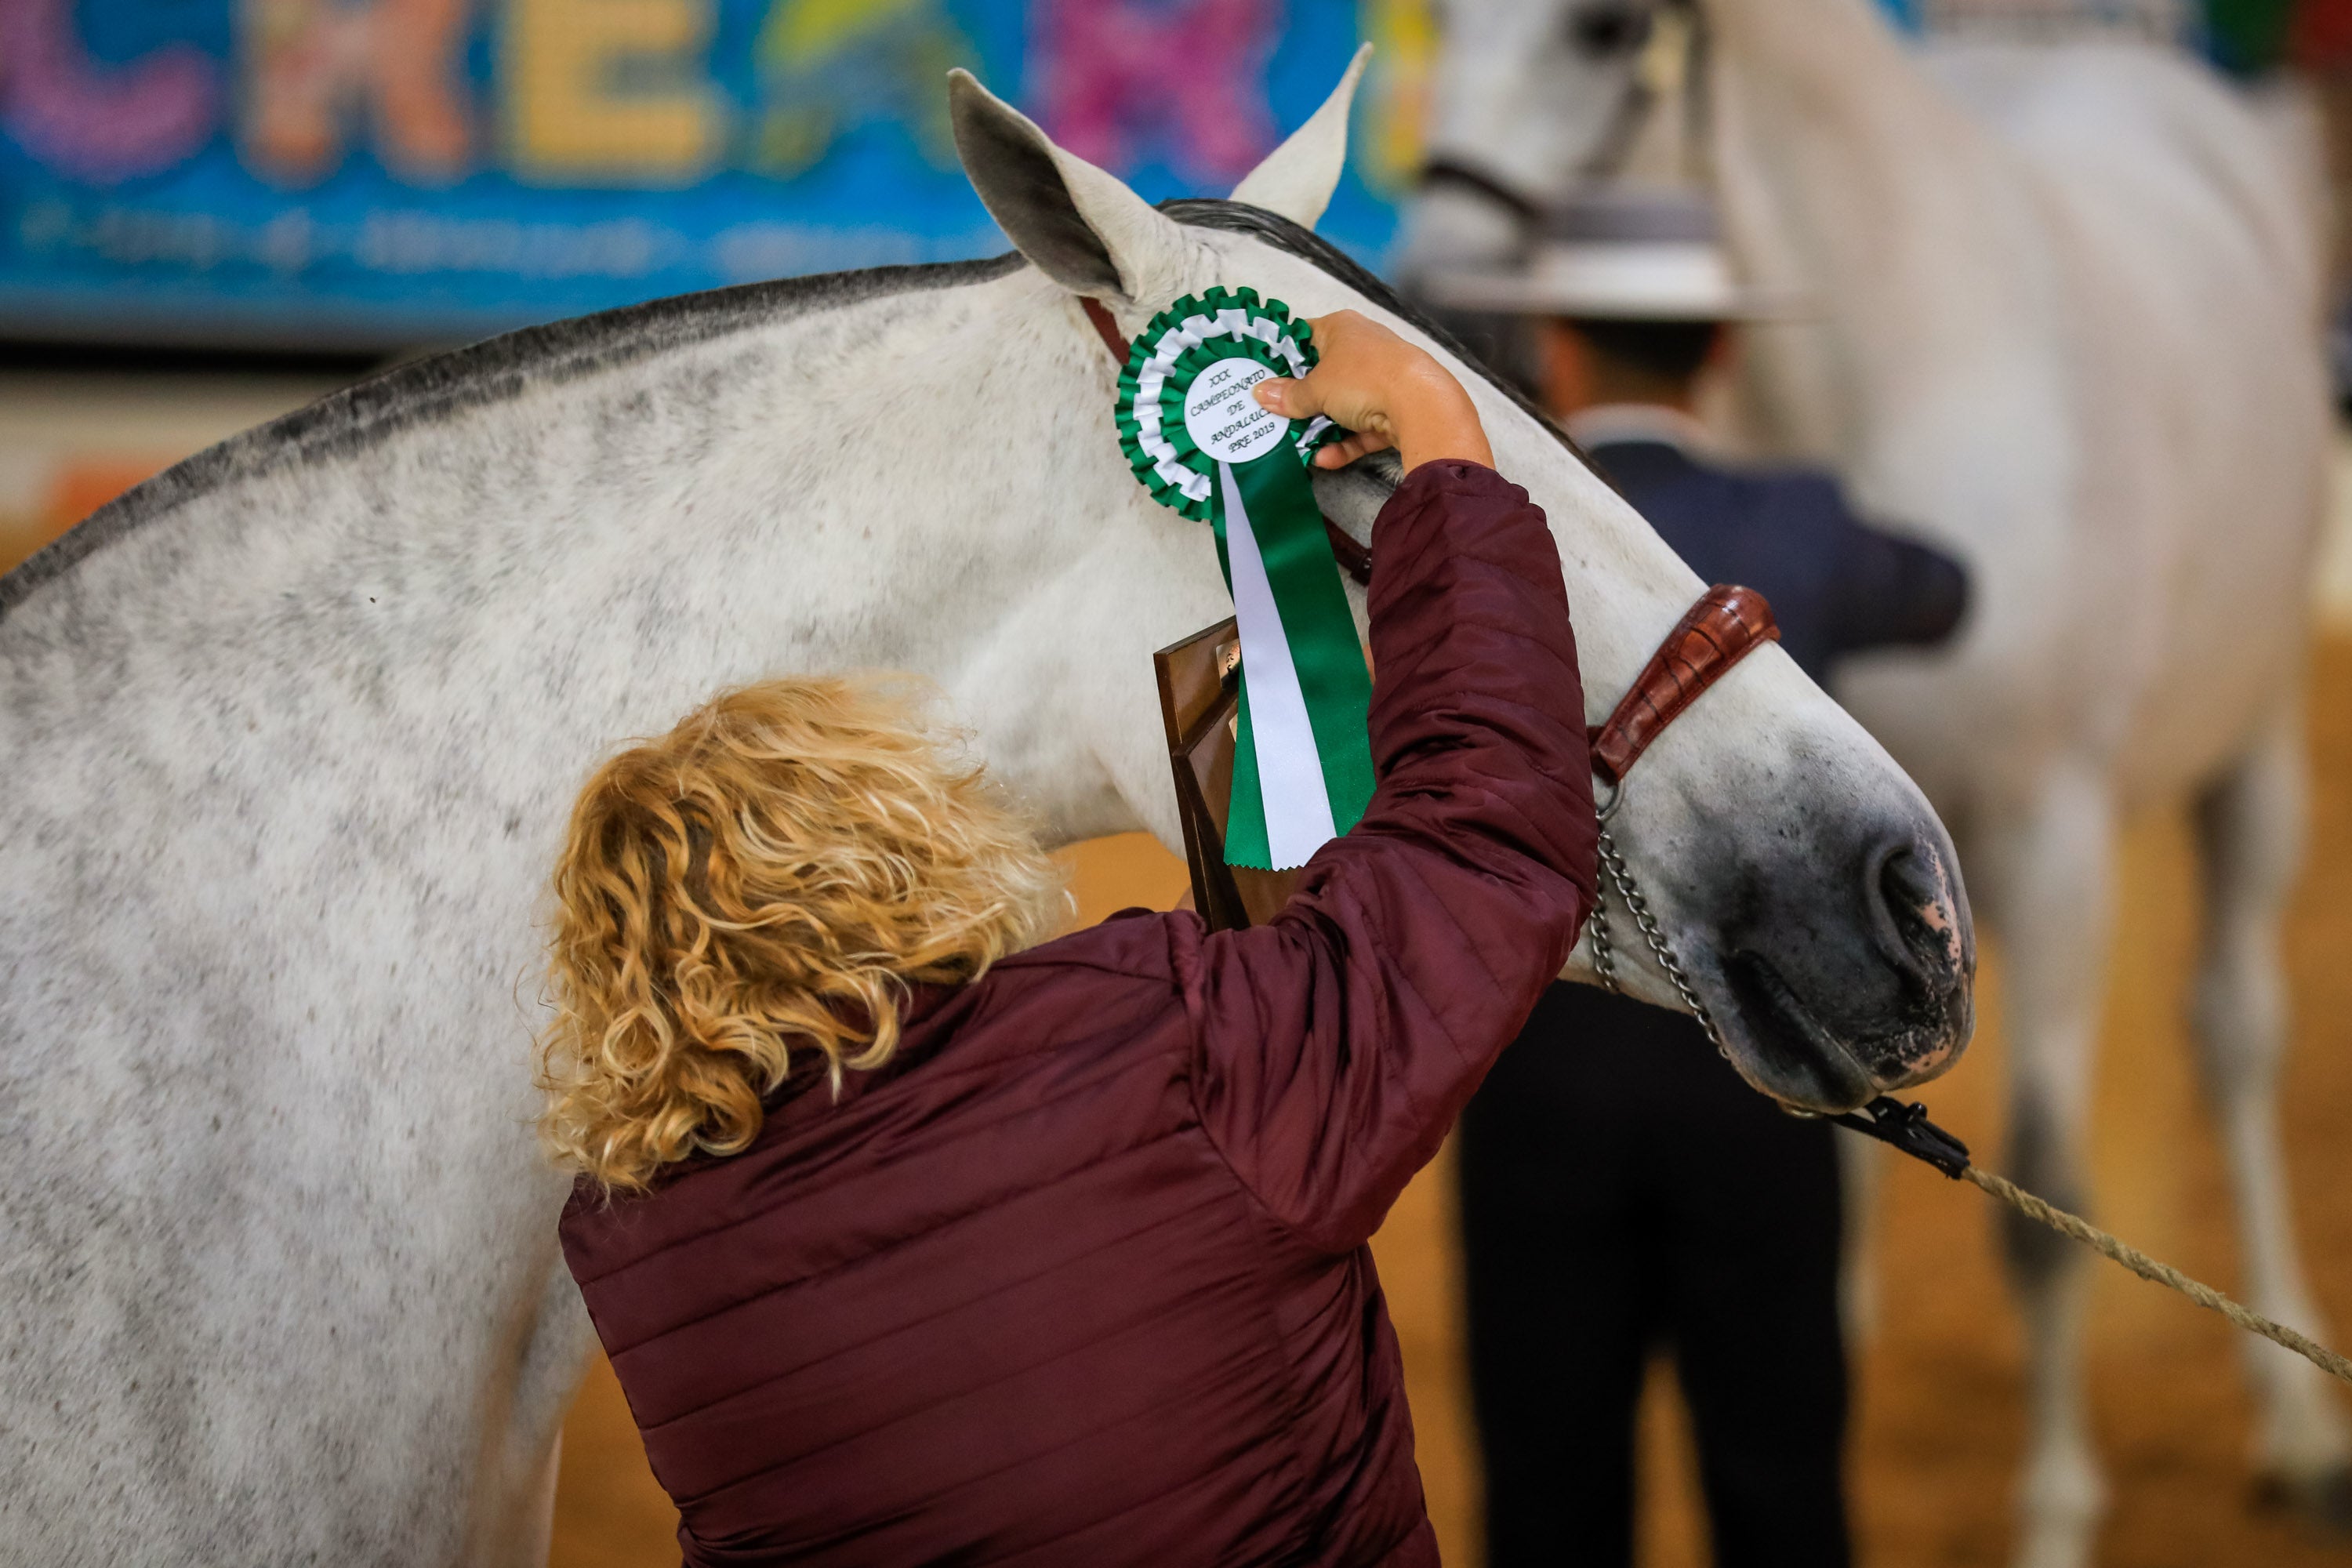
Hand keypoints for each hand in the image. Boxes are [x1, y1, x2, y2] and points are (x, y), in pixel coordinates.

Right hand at [1252, 310, 1493, 472]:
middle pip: (1323, 374)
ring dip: (1322, 427)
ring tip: (1295, 444)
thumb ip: (1289, 395)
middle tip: (1272, 415)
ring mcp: (1382, 379)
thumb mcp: (1316, 389)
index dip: (1283, 355)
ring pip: (1343, 404)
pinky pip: (1362, 427)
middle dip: (1301, 398)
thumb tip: (1260, 393)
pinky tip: (1324, 460)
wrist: (1421, 404)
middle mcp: (1363, 348)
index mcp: (1342, 328)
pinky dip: (1345, 443)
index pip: (1305, 335)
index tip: (1261, 376)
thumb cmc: (1361, 379)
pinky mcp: (1395, 409)